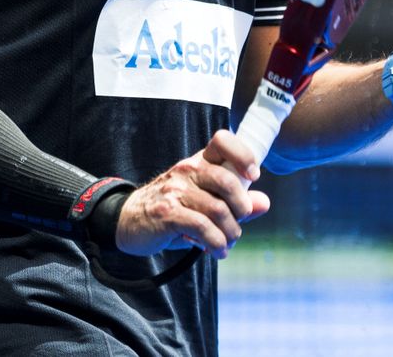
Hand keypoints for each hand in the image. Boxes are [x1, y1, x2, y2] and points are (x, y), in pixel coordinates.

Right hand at [114, 129, 270, 259]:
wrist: (128, 220)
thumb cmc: (172, 209)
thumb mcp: (203, 200)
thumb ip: (234, 201)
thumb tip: (264, 203)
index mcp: (198, 161)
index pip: (222, 141)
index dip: (243, 155)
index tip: (253, 176)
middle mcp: (186, 170)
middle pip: (227, 181)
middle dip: (242, 208)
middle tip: (238, 223)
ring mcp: (175, 191)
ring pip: (218, 210)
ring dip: (230, 234)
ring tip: (227, 244)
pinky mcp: (166, 213)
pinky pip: (202, 228)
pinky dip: (216, 243)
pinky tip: (216, 251)